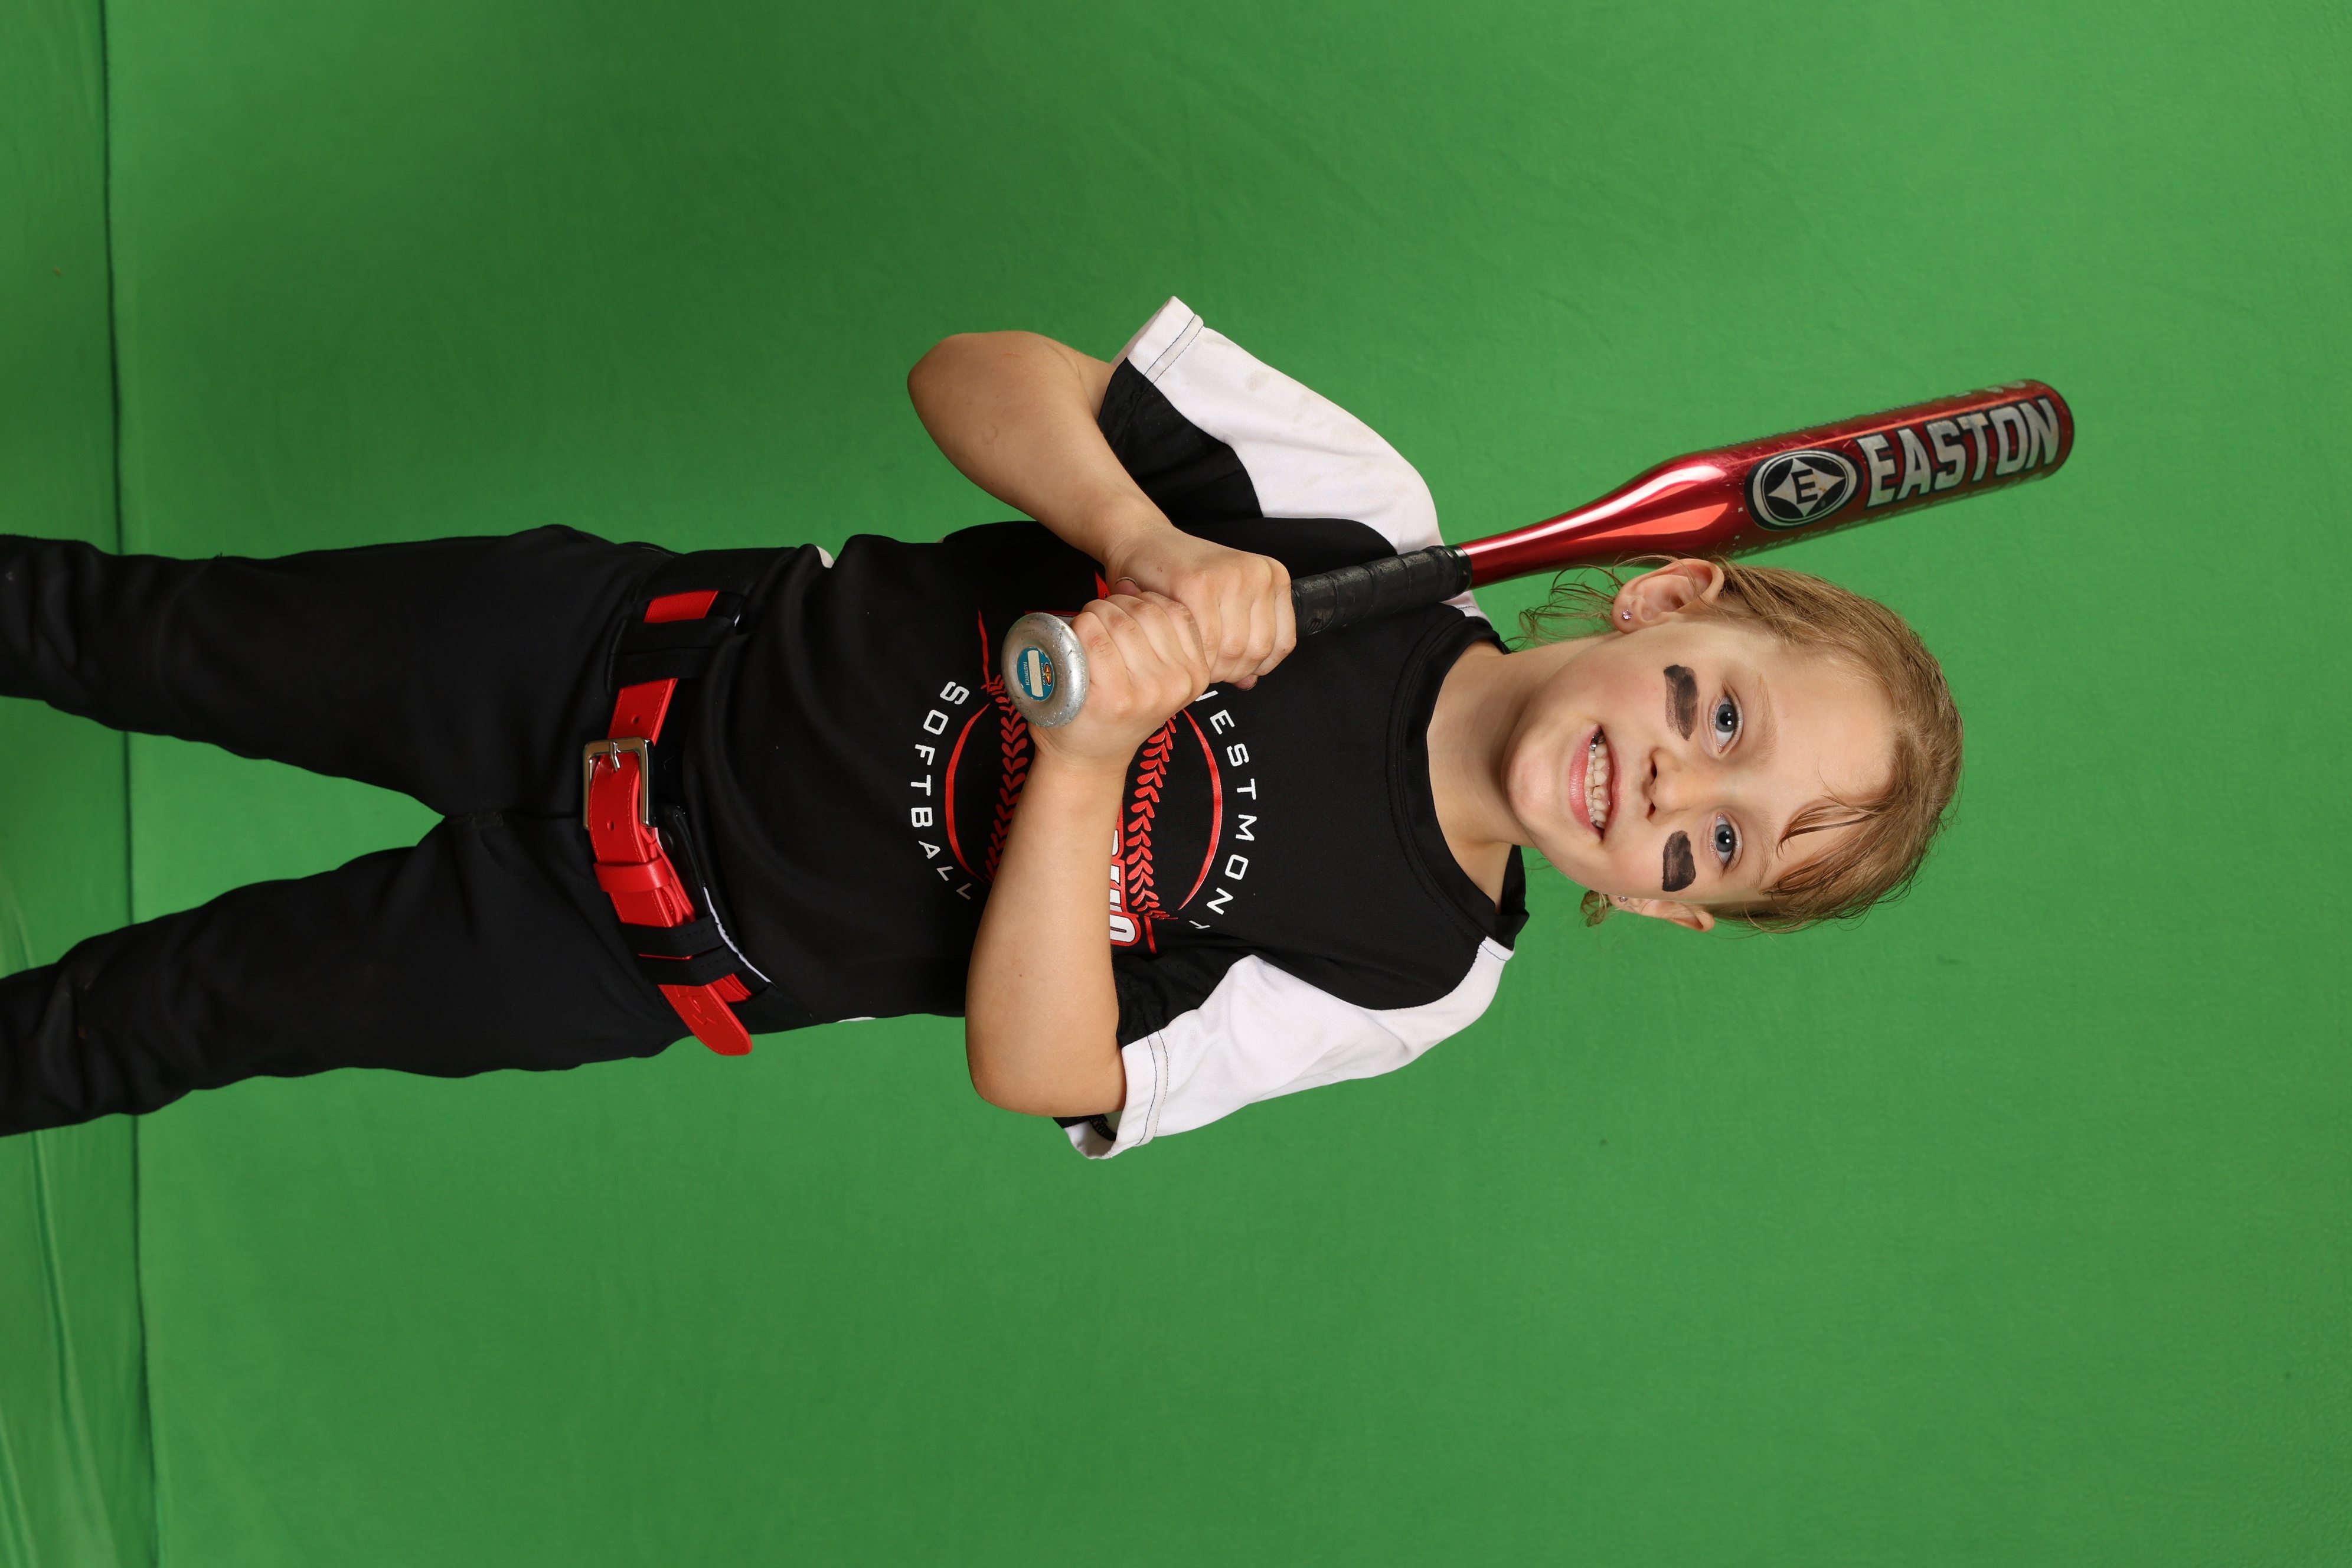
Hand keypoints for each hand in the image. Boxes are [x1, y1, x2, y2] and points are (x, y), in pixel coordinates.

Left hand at [1032, 589, 1212, 771]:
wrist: (1089, 759)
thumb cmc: (1118, 710)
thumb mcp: (1157, 678)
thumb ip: (1161, 639)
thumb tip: (1131, 581)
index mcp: (1195, 675)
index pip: (1176, 612)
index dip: (1144, 599)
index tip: (1126, 606)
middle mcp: (1178, 684)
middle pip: (1146, 613)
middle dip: (1116, 603)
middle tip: (1099, 614)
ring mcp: (1147, 692)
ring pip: (1122, 621)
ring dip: (1097, 611)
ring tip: (1088, 622)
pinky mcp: (1115, 697)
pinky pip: (1098, 639)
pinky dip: (1082, 626)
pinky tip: (1077, 633)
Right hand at [1099, 525, 1293, 688]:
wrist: (1143, 541)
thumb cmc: (1182, 575)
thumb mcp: (1224, 602)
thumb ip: (1242, 640)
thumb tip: (1250, 683)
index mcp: (1273, 576)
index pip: (1282, 643)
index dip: (1256, 667)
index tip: (1233, 670)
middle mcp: (1258, 574)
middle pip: (1258, 650)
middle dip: (1230, 671)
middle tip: (1208, 668)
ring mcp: (1232, 577)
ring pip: (1234, 651)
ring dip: (1212, 667)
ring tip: (1194, 659)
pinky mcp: (1200, 584)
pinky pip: (1206, 643)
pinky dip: (1193, 656)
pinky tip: (1181, 648)